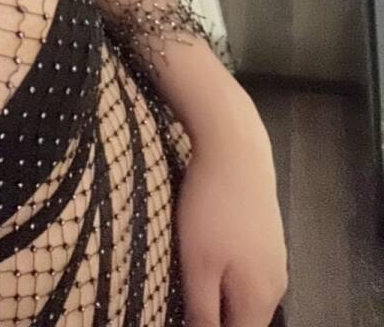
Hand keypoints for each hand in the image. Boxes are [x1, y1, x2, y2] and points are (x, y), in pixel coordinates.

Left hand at [176, 128, 287, 325]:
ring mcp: (275, 257)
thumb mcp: (197, 264)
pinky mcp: (268, 234)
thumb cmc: (212, 208)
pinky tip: (207, 254)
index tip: (184, 316)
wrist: (236, 148)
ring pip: (245, 294)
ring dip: (220, 296)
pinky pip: (247, 270)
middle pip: (244, 319)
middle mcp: (276, 284)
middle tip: (183, 299)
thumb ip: (202, 310)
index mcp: (261, 298)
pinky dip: (227, 273)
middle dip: (216, 317)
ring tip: (190, 280)